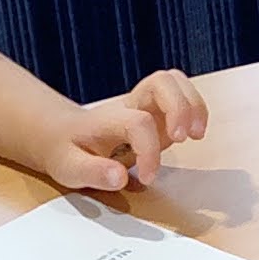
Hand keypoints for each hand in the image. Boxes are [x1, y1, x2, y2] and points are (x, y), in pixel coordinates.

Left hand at [47, 70, 208, 191]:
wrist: (61, 134)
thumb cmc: (66, 151)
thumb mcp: (69, 168)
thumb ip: (93, 172)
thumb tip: (120, 177)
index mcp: (108, 119)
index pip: (138, 122)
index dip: (149, 151)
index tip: (148, 177)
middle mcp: (130, 105)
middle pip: (162, 81)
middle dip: (180, 107)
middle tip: (182, 139)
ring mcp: (146, 106)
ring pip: (176, 82)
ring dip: (194, 104)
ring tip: (197, 134)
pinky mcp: (159, 114)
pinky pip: (183, 97)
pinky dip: (197, 110)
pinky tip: (195, 133)